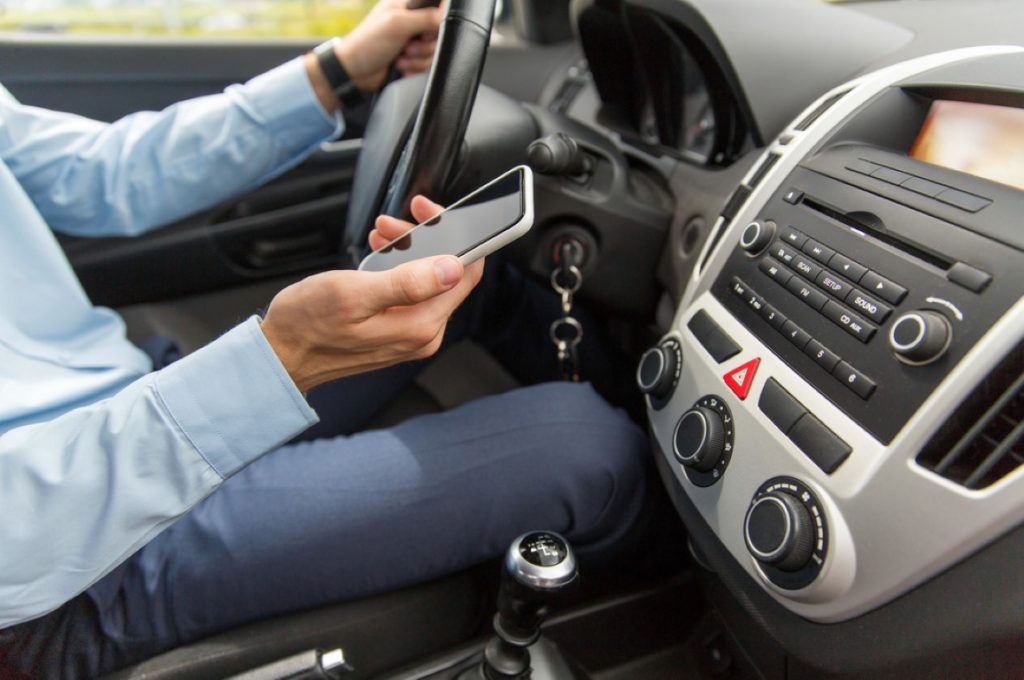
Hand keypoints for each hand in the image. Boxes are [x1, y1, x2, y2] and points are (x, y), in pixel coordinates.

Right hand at [260, 196, 483, 392]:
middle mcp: (422, 334)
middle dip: (424, 239)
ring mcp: (409, 334)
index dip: (456, 235)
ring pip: (427, 280)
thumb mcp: (354, 294)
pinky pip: (410, 293)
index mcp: (420, 326)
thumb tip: (452, 268)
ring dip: (407, 250)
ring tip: (380, 236)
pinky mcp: (396, 332)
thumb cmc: (307, 325)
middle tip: (392, 223)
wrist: (280, 355)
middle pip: (448, 275)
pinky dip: (396, 268)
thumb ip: (407, 283)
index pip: (465, 273)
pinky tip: (377, 256)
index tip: (428, 214)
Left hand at [336, 0, 444, 90]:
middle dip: (424, 46)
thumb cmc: (368, 43)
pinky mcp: (413, 58)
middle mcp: (412, 21)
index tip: (425, 31)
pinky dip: (414, 69)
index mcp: (407, 5)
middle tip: (407, 47)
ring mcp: (412, 40)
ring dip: (417, 60)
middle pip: (439, 33)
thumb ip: (425, 17)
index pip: (437, 7)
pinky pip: (427, 65)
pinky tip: (400, 66)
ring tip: (400, 58)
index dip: (437, 21)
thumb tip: (446, 15)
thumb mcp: (398, 24)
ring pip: (434, 51)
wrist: (354, 72)